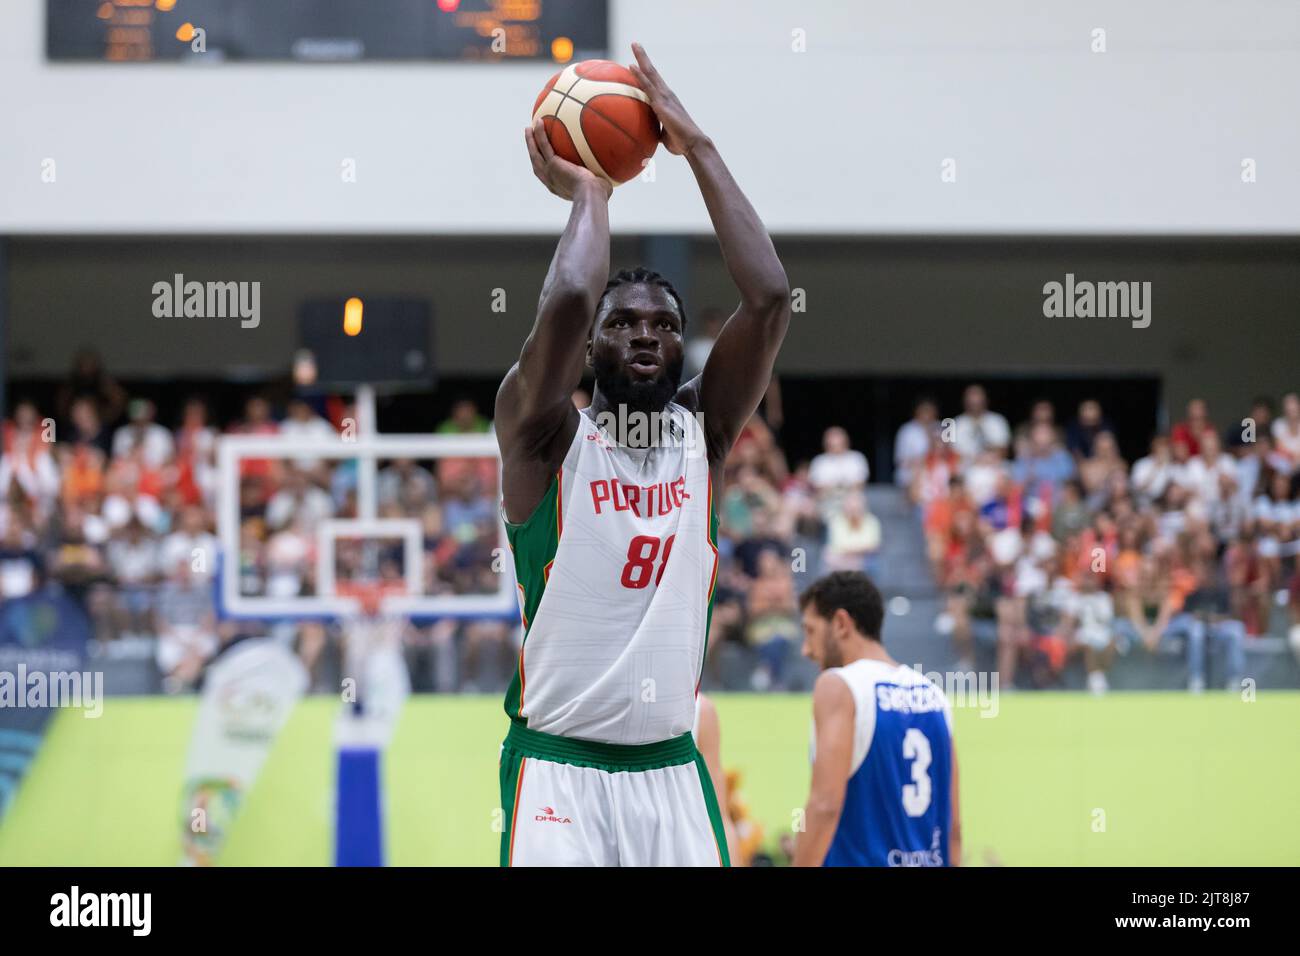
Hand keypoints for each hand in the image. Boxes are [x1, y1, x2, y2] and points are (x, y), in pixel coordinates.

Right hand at [524, 118, 611, 200]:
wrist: (591, 196)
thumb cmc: (599, 196)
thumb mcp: (601, 187)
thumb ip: (602, 178)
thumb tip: (613, 171)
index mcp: (559, 187)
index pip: (549, 176)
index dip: (544, 166)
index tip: (544, 158)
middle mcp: (551, 181)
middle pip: (537, 164)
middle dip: (533, 152)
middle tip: (530, 139)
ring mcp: (550, 173)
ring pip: (536, 154)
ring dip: (531, 141)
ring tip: (529, 129)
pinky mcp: (552, 164)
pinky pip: (545, 145)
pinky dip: (540, 134)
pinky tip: (540, 121)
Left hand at [628, 42, 706, 156]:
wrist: (692, 144)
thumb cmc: (680, 143)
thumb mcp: (663, 136)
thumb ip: (655, 131)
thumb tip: (646, 136)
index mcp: (667, 101)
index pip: (654, 83)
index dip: (646, 72)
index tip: (638, 62)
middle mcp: (667, 94)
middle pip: (652, 72)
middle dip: (644, 57)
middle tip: (635, 44)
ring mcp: (665, 97)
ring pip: (651, 73)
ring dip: (642, 58)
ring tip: (634, 44)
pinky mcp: (662, 102)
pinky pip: (648, 86)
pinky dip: (640, 75)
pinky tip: (631, 66)